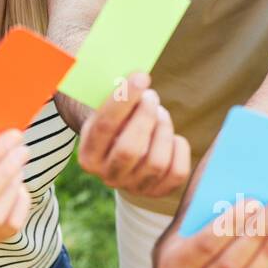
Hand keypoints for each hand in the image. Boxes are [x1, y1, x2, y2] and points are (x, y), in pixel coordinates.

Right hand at [76, 73, 190, 197]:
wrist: (123, 150)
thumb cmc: (116, 121)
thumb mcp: (106, 110)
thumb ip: (114, 97)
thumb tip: (136, 79)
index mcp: (88, 156)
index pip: (104, 127)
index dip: (123, 99)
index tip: (140, 77)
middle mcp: (108, 176)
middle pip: (129, 149)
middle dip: (145, 117)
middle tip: (151, 96)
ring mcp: (134, 187)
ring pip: (156, 162)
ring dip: (163, 130)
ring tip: (161, 113)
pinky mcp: (158, 191)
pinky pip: (177, 172)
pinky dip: (179, 149)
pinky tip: (172, 136)